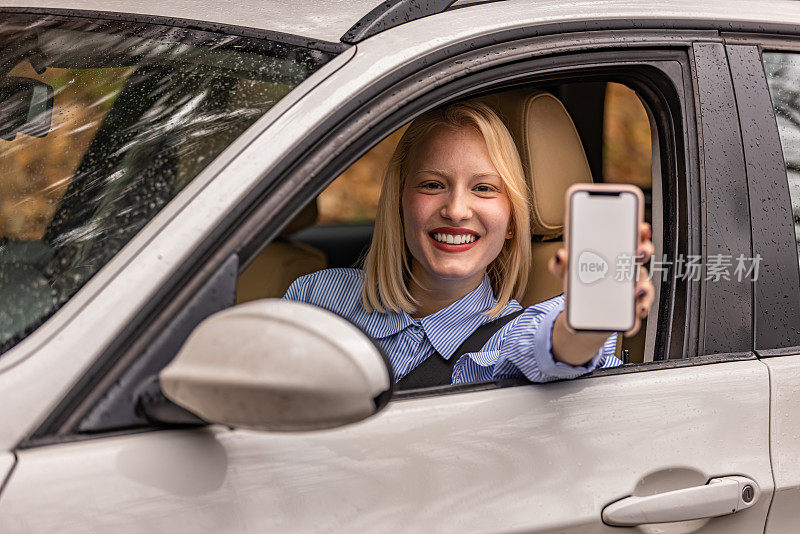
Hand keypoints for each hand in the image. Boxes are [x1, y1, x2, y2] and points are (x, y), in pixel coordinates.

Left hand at [547, 222, 655, 336]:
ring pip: (645, 285)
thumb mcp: (568, 273)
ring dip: (645, 286)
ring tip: (635, 290)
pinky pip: (641, 309)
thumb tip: (560, 256)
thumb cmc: (582, 286)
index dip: (640, 231)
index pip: (631, 238)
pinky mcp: (632, 310)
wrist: (582, 316)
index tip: (641, 228)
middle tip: (639, 253)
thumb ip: (562, 265)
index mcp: (615, 255)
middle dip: (645, 252)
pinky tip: (635, 310)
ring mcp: (633, 289)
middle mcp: (628, 270)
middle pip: (643, 257)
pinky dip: (640, 310)